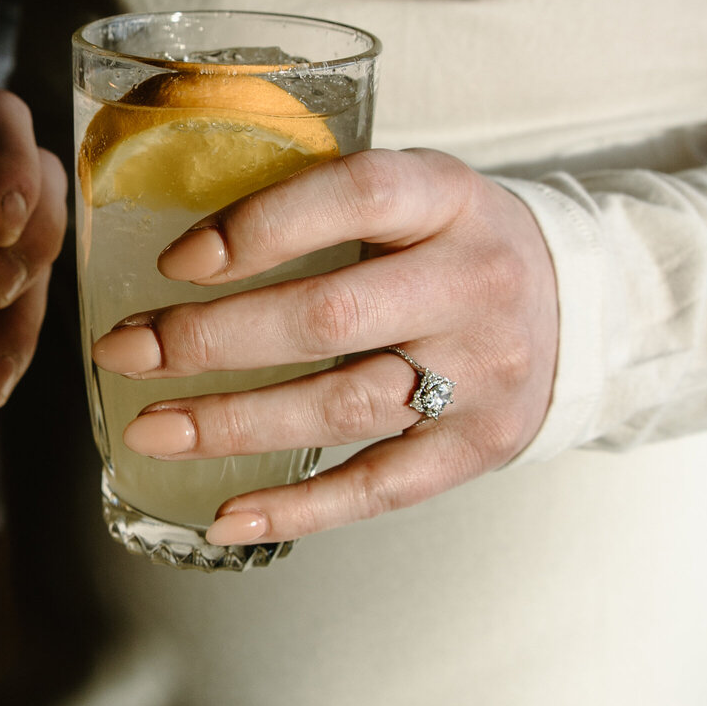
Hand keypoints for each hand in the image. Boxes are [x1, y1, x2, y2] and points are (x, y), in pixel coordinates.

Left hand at [89, 148, 557, 545]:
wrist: (583, 306)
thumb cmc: (453, 242)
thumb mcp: (413, 190)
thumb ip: (320, 202)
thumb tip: (176, 239)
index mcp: (448, 197)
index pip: (355, 196)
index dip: (259, 229)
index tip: (175, 261)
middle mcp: (474, 284)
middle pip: (330, 318)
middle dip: (211, 340)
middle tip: (123, 353)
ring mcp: (482, 374)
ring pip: (343, 407)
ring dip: (233, 424)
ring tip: (149, 431)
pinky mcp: (478, 448)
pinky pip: (378, 487)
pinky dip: (297, 508)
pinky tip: (225, 514)